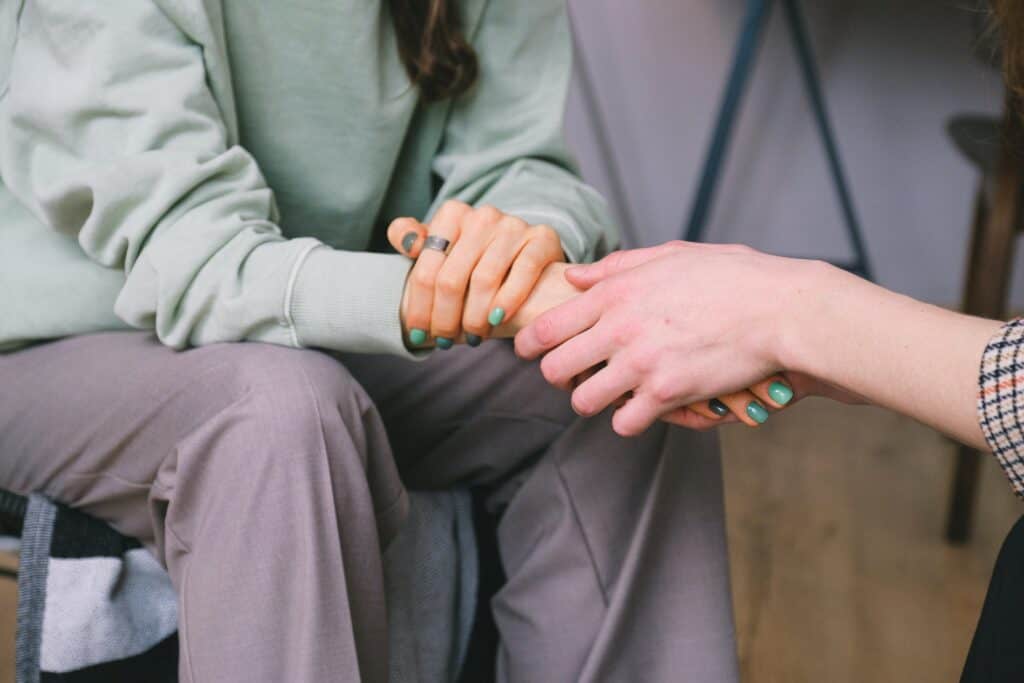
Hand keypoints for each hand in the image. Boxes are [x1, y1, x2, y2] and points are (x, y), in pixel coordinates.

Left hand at [388, 200, 564, 347]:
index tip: (417, 334)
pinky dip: (508, 301)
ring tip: (472, 338)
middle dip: (445, 318)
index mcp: (452, 214)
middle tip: (445, 342)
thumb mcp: (441, 247)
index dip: (419, 307)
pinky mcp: (542, 238)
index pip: (426, 269)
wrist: (525, 253)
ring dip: (474, 318)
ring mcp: (513, 226)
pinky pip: (523, 273)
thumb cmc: (474, 258)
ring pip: (484, 280)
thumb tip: (406, 241)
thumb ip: (412, 239)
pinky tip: (497, 320)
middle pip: (451, 279)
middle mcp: (482, 216)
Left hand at [514, 241, 847, 435]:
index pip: (547, 326)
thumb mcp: (670, 255)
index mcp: (616, 292)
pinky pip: (624, 422)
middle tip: (573, 376)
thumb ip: (616, 267)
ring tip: (609, 394)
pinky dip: (629, 420)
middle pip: (555, 369)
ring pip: (583, 401)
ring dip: (592, 400)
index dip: (529, 344)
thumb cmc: (731, 277)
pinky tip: (642, 408)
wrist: (779, 309)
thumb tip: (574, 275)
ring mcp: (641, 363)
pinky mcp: (666, 393)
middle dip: (558, 376)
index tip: (528, 351)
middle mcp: (619, 328)